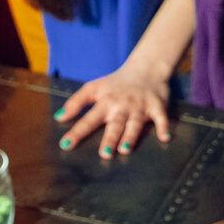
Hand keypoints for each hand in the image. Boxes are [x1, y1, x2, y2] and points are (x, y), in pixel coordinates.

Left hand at [56, 64, 174, 157]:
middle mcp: (122, 105)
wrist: (145, 68)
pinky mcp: (157, 106)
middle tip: (104, 154)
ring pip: (135, 123)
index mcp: (105, 102)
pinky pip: (161, 118)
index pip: (88, 119)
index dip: (77, 132)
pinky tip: (165, 137)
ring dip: (130, 136)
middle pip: (114, 124)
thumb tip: (58, 117)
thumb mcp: (93, 88)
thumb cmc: (116, 83)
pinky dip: (163, 127)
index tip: (66, 145)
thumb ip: (76, 102)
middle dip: (109, 138)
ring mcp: (140, 106)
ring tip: (124, 150)